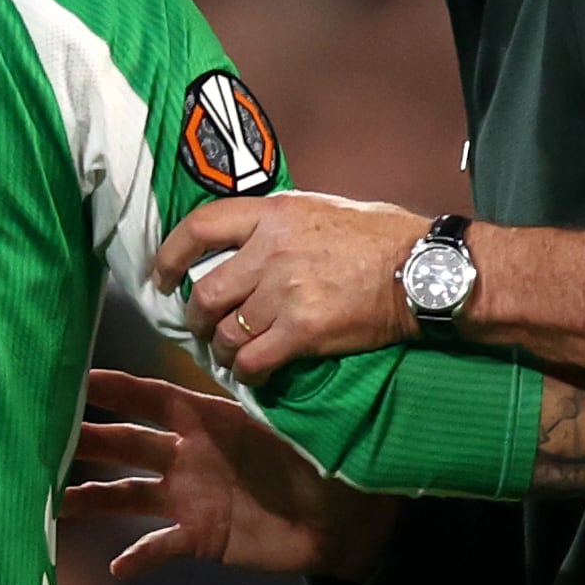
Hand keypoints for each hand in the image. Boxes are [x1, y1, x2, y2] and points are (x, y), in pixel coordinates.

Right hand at [60, 369, 399, 579]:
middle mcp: (188, 455)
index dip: (115, 389)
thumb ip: (260, 406)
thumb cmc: (319, 461)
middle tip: (43, 436)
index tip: (75, 378)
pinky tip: (119, 566)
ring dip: (93, 497)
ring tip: (55, 504)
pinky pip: (162, 546)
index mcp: (208, 419)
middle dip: (87, 438)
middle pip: (128, 443)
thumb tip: (247, 366)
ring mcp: (189, 498)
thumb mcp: (291, 427)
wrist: (340, 520)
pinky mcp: (199, 538)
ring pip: (129, 494)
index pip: (153, 398)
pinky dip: (141, 557)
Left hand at [151, 192, 428, 380]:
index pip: (200, 227)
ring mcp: (285, 292)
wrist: (423, 270)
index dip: (170, 255)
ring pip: (226, 333)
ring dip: (222, 351)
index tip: (160, 276)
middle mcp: (271, 250)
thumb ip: (279, 224)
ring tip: (230, 356)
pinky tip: (253, 374)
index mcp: (274, 213)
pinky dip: (247, 373)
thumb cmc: (382, 236)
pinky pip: (254, 360)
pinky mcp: (303, 331)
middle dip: (196, 319)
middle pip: (205, 292)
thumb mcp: (322, 209)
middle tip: (203, 329)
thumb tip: (249, 242)